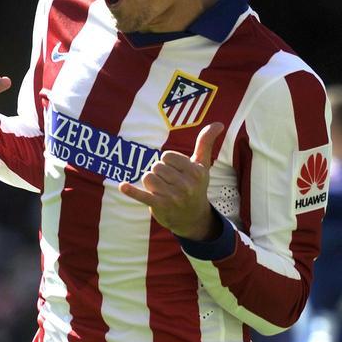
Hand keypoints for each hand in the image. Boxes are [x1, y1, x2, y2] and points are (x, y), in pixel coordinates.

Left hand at [119, 123, 224, 239]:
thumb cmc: (196, 185)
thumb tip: (219, 123)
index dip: (168, 162)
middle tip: (169, 183)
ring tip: (161, 190)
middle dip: (159, 173)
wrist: (193, 217)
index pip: (167, 156)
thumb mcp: (203, 165)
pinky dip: (131, 191)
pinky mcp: (159, 206)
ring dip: (150, 182)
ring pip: (148, 177)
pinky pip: (142, 195)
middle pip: (156, 166)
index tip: (176, 171)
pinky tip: (123, 186)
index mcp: (196, 172)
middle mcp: (186, 185)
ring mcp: (172, 197)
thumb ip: (206, 142)